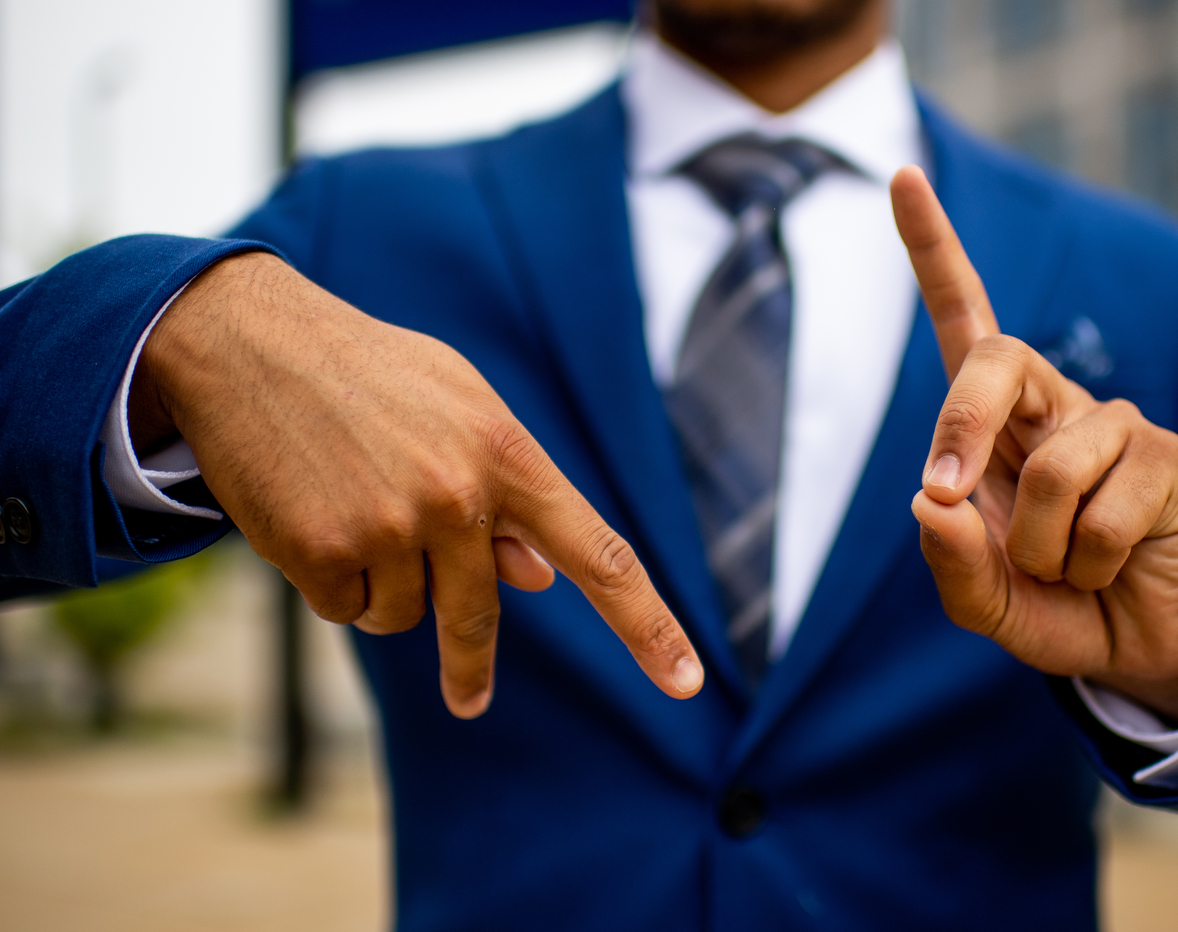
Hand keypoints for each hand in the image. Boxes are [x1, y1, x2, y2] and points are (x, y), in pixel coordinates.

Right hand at [130, 252, 703, 717]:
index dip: (648, 625)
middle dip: (469, 665)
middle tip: (469, 700)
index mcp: (508, 454)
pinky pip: (346, 609)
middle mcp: (459, 496)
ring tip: (349, 508)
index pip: (600, 556)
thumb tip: (539, 579)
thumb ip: (509, 493)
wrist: (251, 342)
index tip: (687, 682)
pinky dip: (332, 582)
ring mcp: (391, 526)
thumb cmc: (372, 375)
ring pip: (405, 614)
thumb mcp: (460, 407)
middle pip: (479, 613)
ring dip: (383, 585)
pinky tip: (311, 517)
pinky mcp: (323, 552)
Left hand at [890, 166, 1177, 725]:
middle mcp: (1056, 404)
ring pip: (1055, 468)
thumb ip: (950, 560)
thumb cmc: (1052, 602)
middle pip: (999, 357)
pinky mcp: (1166, 460)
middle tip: (947, 489)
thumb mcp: (984, 600)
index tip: (901, 176)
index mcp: (999, 421)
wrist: (1137, 644)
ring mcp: (1116, 425)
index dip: (933, 249)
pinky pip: (1102, 516)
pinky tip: (1109, 566)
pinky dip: (1088, 565)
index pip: (965, 319)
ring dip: (1044, 547)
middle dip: (962, 424)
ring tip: (1066, 567)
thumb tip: (932, 500)